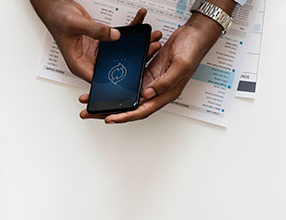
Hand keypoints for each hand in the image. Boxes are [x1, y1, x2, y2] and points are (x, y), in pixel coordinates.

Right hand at [31, 0, 161, 80]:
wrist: (55, 5)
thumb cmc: (57, 17)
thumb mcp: (76, 24)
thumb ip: (96, 31)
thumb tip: (115, 36)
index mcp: (80, 65)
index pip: (102, 80)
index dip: (120, 80)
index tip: (138, 74)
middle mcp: (90, 61)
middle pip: (117, 66)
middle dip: (136, 58)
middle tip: (151, 49)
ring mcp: (97, 52)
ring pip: (122, 53)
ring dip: (137, 45)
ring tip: (152, 37)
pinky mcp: (102, 42)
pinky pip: (120, 40)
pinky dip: (130, 32)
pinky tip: (140, 24)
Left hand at [80, 9, 225, 122]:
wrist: (195, 35)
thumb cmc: (192, 50)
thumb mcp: (180, 66)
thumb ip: (164, 82)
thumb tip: (147, 94)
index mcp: (166, 93)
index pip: (143, 110)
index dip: (125, 116)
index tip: (109, 119)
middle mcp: (158, 90)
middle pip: (132, 106)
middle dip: (110, 111)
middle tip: (90, 113)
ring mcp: (153, 81)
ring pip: (128, 95)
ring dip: (111, 98)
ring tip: (92, 99)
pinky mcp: (149, 71)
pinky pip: (132, 80)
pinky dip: (118, 83)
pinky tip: (106, 82)